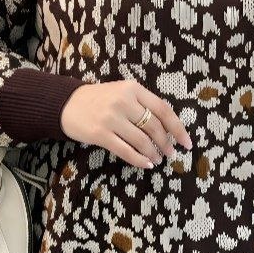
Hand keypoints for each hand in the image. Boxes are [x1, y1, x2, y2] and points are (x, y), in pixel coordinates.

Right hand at [60, 79, 192, 168]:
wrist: (67, 104)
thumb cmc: (99, 100)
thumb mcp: (122, 92)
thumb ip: (143, 104)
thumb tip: (168, 128)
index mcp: (133, 88)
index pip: (163, 110)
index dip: (178, 129)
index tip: (187, 143)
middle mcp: (123, 101)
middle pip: (154, 127)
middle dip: (165, 144)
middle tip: (170, 154)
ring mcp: (111, 118)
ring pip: (141, 141)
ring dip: (153, 153)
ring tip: (157, 160)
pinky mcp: (100, 134)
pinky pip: (125, 151)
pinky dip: (138, 160)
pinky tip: (145, 164)